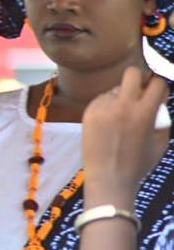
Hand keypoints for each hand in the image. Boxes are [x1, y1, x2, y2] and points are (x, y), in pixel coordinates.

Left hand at [81, 67, 168, 204]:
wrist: (109, 177)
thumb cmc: (139, 163)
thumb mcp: (159, 141)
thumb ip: (160, 118)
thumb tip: (159, 102)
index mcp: (145, 112)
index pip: (157, 83)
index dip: (159, 88)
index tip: (157, 93)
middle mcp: (123, 105)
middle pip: (131, 73)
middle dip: (138, 78)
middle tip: (139, 89)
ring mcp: (103, 107)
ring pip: (115, 89)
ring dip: (120, 97)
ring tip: (120, 116)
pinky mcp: (89, 112)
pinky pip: (101, 100)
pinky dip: (106, 106)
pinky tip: (108, 122)